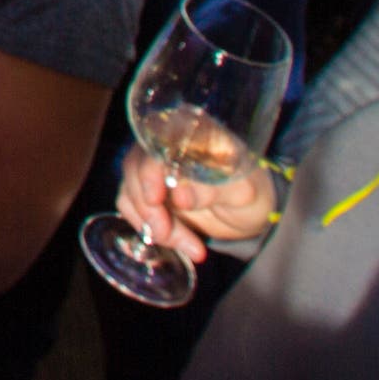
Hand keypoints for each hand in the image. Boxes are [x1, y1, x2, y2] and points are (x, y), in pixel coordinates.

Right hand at [116, 141, 273, 258]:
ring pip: (130, 192)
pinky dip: (149, 229)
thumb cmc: (248, 190)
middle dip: (149, 209)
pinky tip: (181, 243)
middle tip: (168, 235)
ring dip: (152, 224)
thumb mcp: (242, 191)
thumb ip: (214, 189)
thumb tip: (180, 196)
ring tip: (190, 245)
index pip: (156, 144)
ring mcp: (151, 168)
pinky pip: (131, 208)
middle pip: (136, 170)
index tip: (155, 199)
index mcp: (189, 134)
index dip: (149, 171)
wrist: (247, 208)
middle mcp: (163, 145)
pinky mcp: (145, 190)